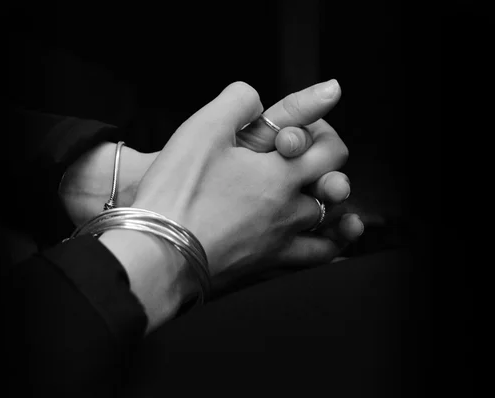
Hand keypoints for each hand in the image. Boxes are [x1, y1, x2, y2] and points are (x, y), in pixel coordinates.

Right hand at [60, 80, 361, 262]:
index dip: (324, 134)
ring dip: (334, 211)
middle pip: (335, 189)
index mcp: (282, 174)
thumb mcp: (203, 129)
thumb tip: (255, 97)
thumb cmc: (178, 192)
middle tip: (309, 163)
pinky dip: (325, 249)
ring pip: (330, 229)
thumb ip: (238, 102)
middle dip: (328, 170)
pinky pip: (311, 260)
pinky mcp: (264, 268)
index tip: (304, 132)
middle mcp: (290, 211)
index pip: (331, 150)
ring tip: (324, 201)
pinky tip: (326, 246)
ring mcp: (280, 244)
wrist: (159, 253)